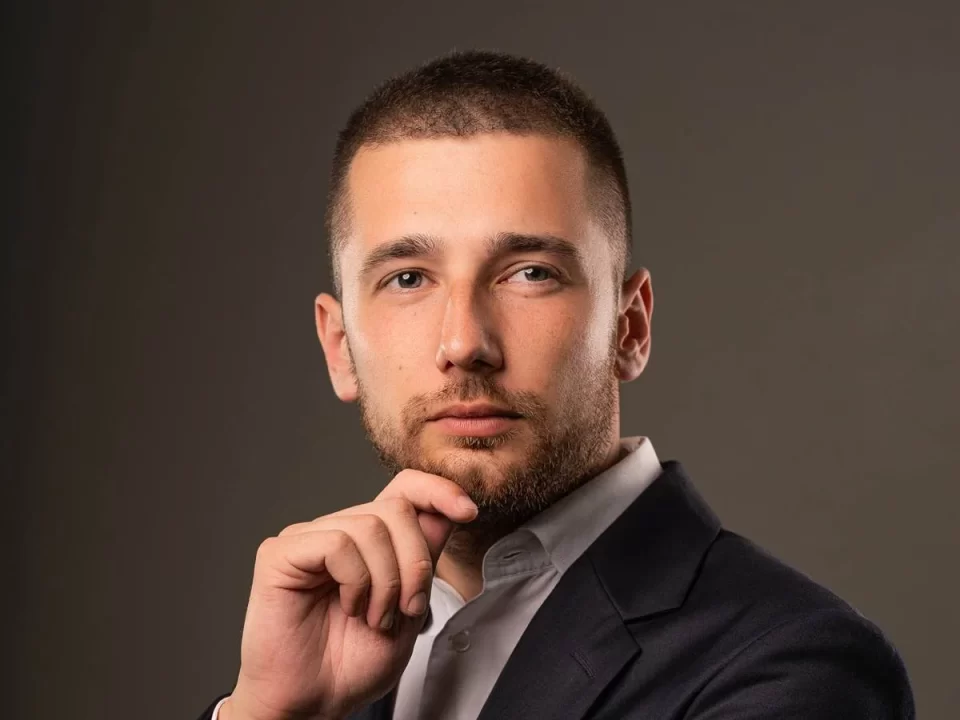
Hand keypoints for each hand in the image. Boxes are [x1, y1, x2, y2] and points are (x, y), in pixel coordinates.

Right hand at [221, 469, 477, 719]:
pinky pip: (337, 543)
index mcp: (369, 541)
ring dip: (386, 581)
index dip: (438, 490)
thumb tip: (448, 509)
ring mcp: (307, 538)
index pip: (404, 488)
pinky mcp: (280, 553)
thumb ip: (424, 558)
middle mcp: (338, 530)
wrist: (314, 703)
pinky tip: (349, 607)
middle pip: (396, 508)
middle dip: (415, 562)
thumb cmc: (352, 663)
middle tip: (406, 609)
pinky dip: (355, 581)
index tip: (468, 512)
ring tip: (374, 618)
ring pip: (370, 526)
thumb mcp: (410, 608)